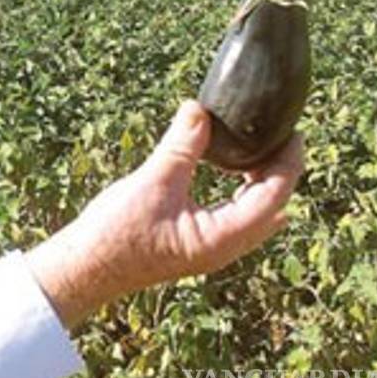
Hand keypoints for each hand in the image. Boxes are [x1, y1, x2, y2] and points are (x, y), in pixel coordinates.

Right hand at [28, 100, 304, 328]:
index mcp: (221, 237)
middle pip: (271, 206)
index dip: (287, 162)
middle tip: (278, 133)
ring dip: (261, 181)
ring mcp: (211, 249)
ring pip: (255, 213)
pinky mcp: (196, 243)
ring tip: (258, 146)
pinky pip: (235, 216)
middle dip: (280, 170)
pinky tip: (229, 170)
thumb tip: (199, 109)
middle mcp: (224, 248)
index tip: (291, 131)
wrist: (85, 268)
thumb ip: (181, 146)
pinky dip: (242, 190)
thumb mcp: (152, 183)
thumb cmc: (115, 234)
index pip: (273, 196)